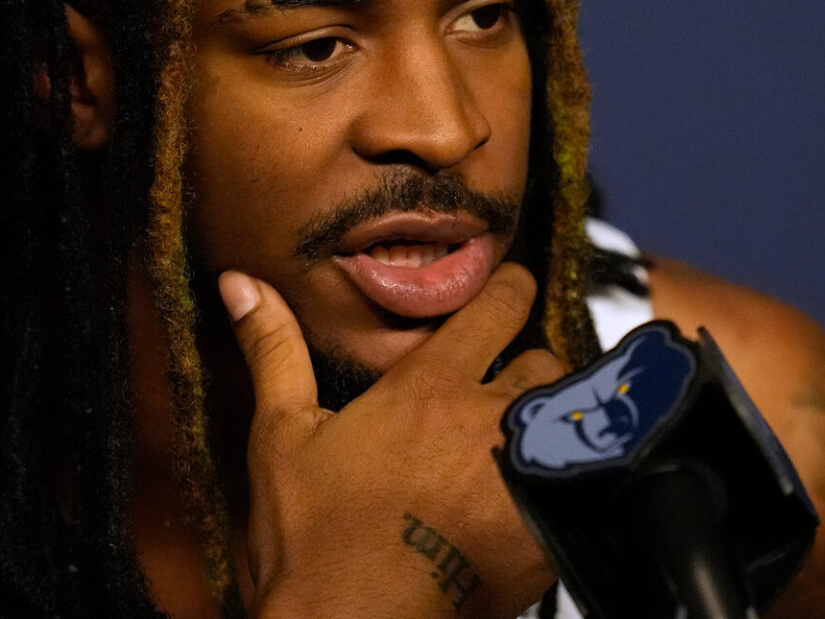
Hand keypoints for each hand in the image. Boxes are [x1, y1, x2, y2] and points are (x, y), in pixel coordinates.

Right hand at [221, 263, 564, 618]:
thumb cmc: (312, 542)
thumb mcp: (281, 438)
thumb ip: (275, 352)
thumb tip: (242, 283)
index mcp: (428, 387)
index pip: (499, 306)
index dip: (512, 288)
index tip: (514, 287)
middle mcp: (486, 422)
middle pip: (546, 364)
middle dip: (532, 370)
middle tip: (508, 390)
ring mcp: (524, 476)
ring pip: (568, 421)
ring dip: (550, 426)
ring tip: (524, 444)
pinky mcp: (546, 531)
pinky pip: (582, 484)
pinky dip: (564, 483)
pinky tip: (535, 499)